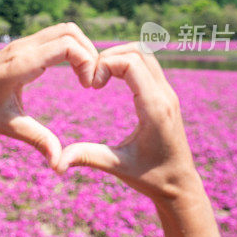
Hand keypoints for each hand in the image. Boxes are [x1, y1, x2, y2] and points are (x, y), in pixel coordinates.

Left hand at [0, 23, 100, 167]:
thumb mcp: (9, 127)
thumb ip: (37, 140)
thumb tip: (60, 163)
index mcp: (20, 64)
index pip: (66, 45)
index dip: (87, 61)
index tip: (89, 87)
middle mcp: (22, 48)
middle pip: (70, 31)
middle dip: (89, 53)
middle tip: (93, 82)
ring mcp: (22, 44)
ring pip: (64, 30)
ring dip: (82, 48)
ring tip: (86, 77)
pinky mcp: (23, 47)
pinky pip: (55, 37)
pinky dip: (72, 48)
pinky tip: (74, 73)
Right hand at [56, 42, 200, 202]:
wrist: (181, 186)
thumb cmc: (151, 178)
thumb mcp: (117, 166)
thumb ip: (87, 157)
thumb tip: (56, 163)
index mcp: (154, 109)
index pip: (131, 63)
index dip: (105, 64)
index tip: (91, 85)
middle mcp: (165, 96)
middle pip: (139, 50)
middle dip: (110, 55)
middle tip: (92, 77)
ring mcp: (168, 94)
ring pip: (145, 54)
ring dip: (119, 57)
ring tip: (99, 77)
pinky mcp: (166, 96)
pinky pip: (148, 65)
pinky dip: (127, 64)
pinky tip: (110, 81)